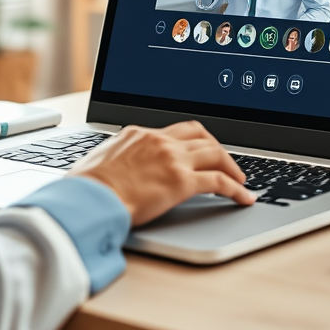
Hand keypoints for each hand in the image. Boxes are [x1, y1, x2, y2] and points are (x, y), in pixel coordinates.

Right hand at [70, 121, 254, 225]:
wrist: (89, 198)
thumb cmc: (87, 187)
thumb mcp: (101, 161)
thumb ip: (119, 159)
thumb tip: (120, 171)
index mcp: (138, 133)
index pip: (174, 130)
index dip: (192, 140)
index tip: (199, 149)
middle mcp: (158, 140)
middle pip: (200, 135)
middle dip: (216, 148)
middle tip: (224, 161)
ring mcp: (172, 158)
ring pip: (215, 154)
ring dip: (231, 166)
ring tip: (240, 180)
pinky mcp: (181, 181)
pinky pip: (219, 182)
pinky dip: (235, 189)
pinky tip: (243, 198)